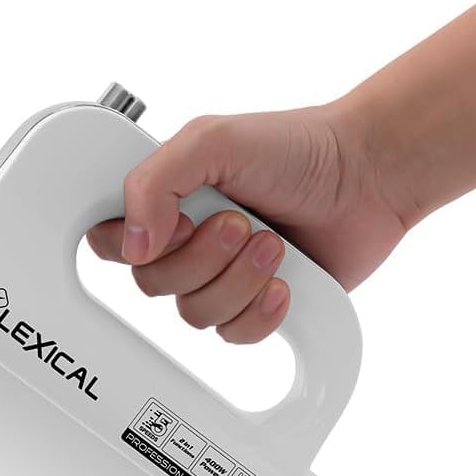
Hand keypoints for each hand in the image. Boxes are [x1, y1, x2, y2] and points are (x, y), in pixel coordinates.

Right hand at [86, 103, 408, 342]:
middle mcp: (186, 242)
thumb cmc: (296, 148)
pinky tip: (282, 283)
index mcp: (164, 201)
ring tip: (273, 244)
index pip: (109, 241)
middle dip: (204, 257)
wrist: (367, 178)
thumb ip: (154, 181)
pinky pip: (232, 334)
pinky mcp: (252, 305)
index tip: (179, 222)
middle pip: (152, 285)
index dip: (134, 245)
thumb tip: (133, 244)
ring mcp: (218, 277)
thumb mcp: (213, 140)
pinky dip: (260, 312)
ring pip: (193, 315)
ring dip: (239, 280)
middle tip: (242, 224)